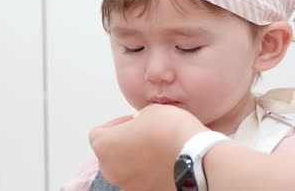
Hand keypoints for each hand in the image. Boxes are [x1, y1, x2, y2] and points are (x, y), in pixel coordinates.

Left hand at [89, 104, 208, 190]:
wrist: (196, 157)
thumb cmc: (171, 131)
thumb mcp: (149, 111)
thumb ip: (136, 120)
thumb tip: (138, 127)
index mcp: (105, 147)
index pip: (98, 134)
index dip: (115, 124)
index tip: (132, 121)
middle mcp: (111, 171)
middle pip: (110, 155)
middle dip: (124, 144)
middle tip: (145, 134)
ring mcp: (129, 186)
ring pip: (126, 170)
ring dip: (136, 160)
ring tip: (158, 149)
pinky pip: (142, 181)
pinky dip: (149, 173)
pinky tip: (165, 163)